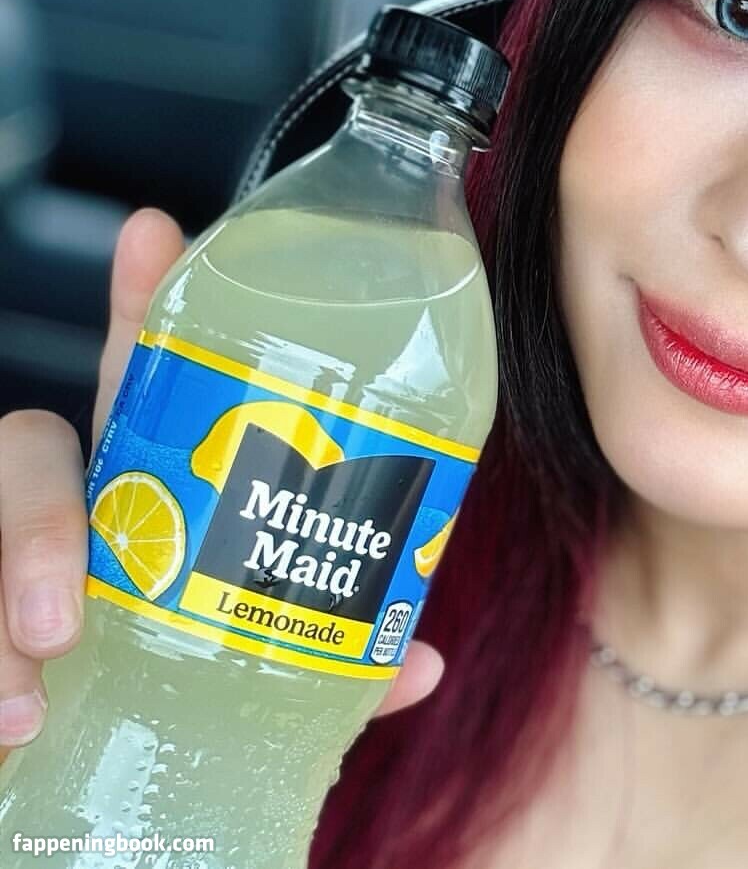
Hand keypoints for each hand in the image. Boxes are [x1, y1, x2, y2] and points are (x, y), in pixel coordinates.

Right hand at [0, 208, 443, 752]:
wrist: (93, 804)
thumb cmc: (176, 721)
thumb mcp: (264, 685)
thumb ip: (333, 668)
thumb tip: (420, 665)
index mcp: (156, 499)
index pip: (144, 383)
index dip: (145, 305)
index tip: (155, 229)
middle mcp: (74, 520)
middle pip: (29, 449)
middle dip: (34, 513)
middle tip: (70, 614)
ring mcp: (7, 573)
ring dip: (1, 609)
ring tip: (35, 697)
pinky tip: (10, 730)